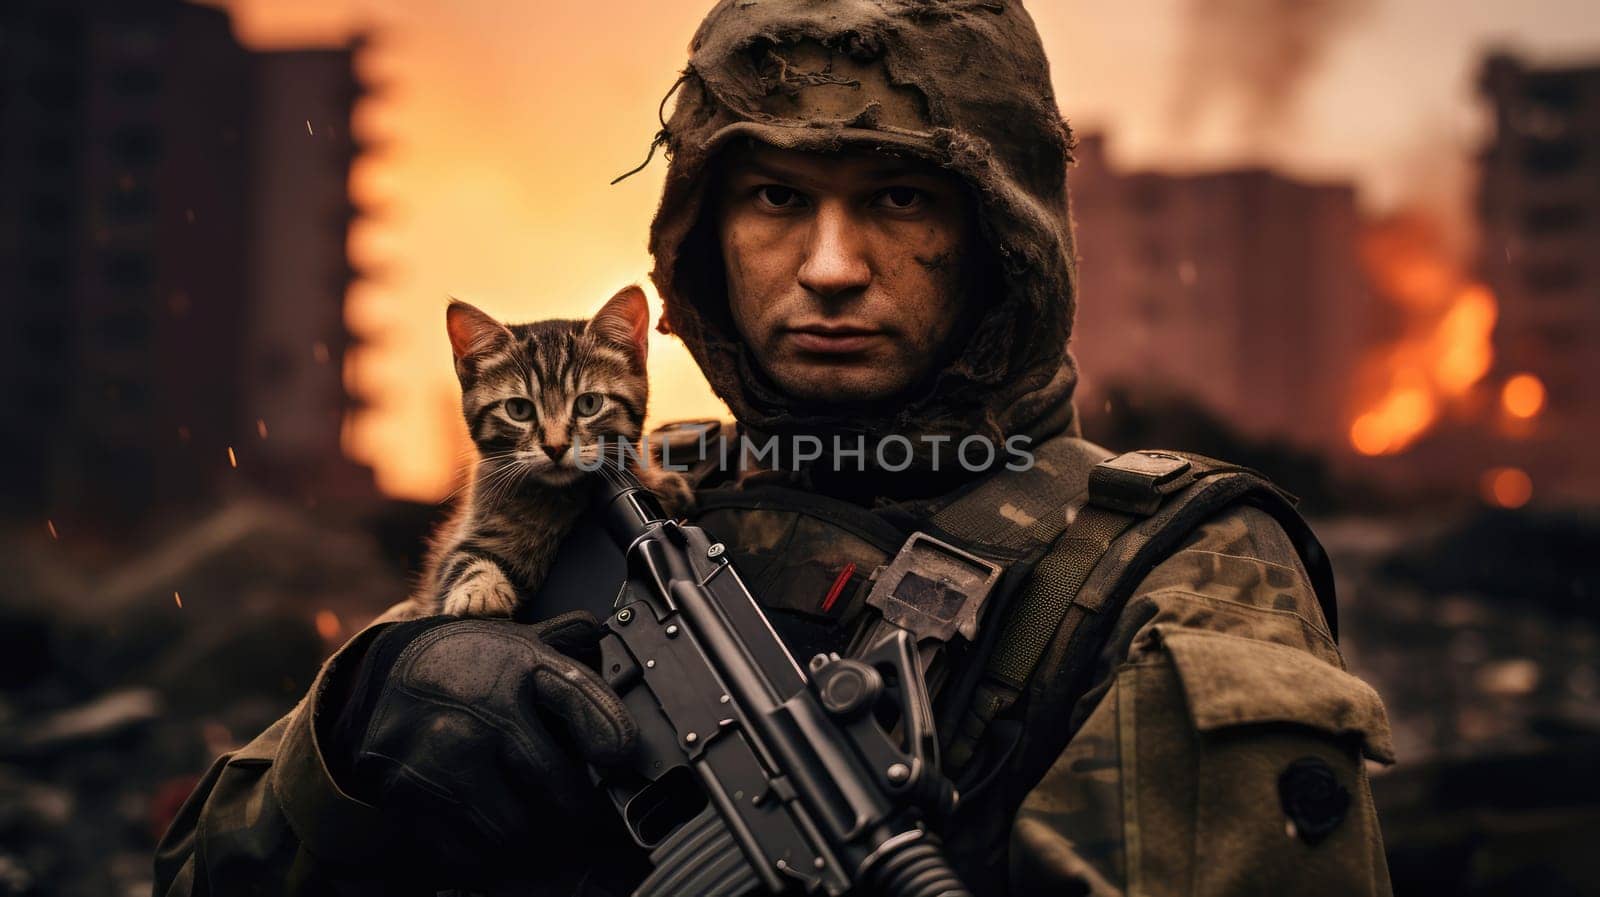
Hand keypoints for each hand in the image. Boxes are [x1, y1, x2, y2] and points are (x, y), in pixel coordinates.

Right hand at [326, 611, 635, 882]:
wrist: (390, 672)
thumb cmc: (472, 664)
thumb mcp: (523, 642)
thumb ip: (576, 647)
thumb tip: (625, 666)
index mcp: (519, 665)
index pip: (579, 701)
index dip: (609, 735)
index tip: (619, 758)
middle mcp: (480, 707)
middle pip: (556, 787)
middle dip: (576, 809)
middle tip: (578, 813)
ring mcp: (441, 750)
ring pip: (513, 829)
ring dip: (531, 835)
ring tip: (533, 821)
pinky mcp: (408, 788)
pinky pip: (466, 848)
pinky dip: (485, 850)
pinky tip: (489, 824)